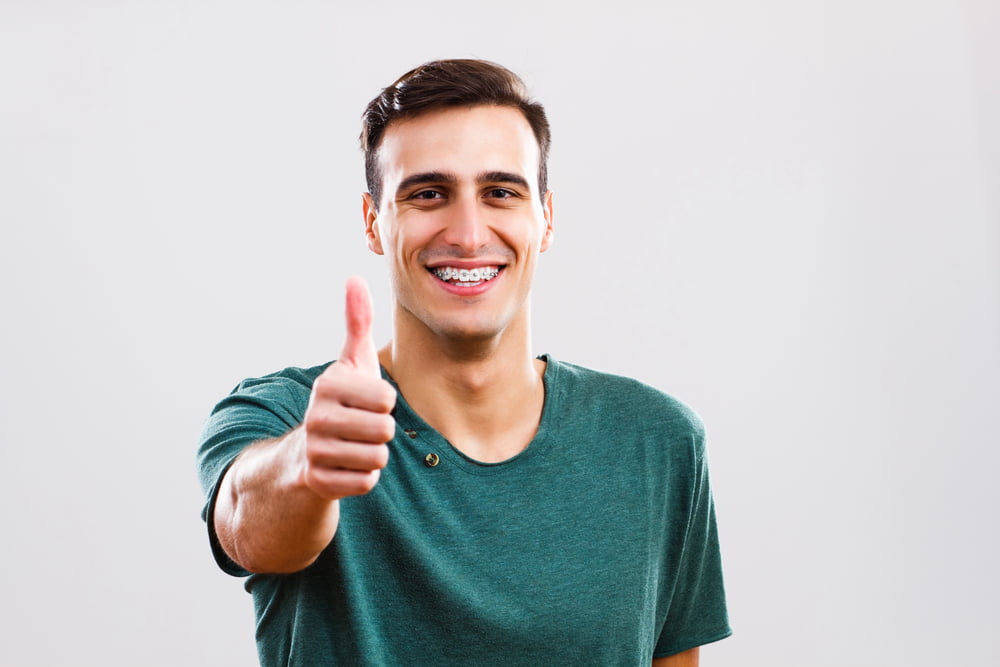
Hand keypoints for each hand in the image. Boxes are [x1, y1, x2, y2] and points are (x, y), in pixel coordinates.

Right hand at [299, 276, 395, 498]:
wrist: (302, 454)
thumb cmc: (341, 402)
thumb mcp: (351, 362)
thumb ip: (357, 322)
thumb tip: (355, 277)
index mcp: (328, 384)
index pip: (387, 399)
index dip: (383, 403)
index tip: (363, 402)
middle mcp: (316, 417)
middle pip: (385, 430)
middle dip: (381, 431)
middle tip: (359, 427)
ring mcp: (314, 451)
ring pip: (378, 458)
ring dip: (372, 455)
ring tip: (352, 446)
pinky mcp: (318, 482)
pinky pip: (366, 482)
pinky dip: (362, 478)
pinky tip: (344, 467)